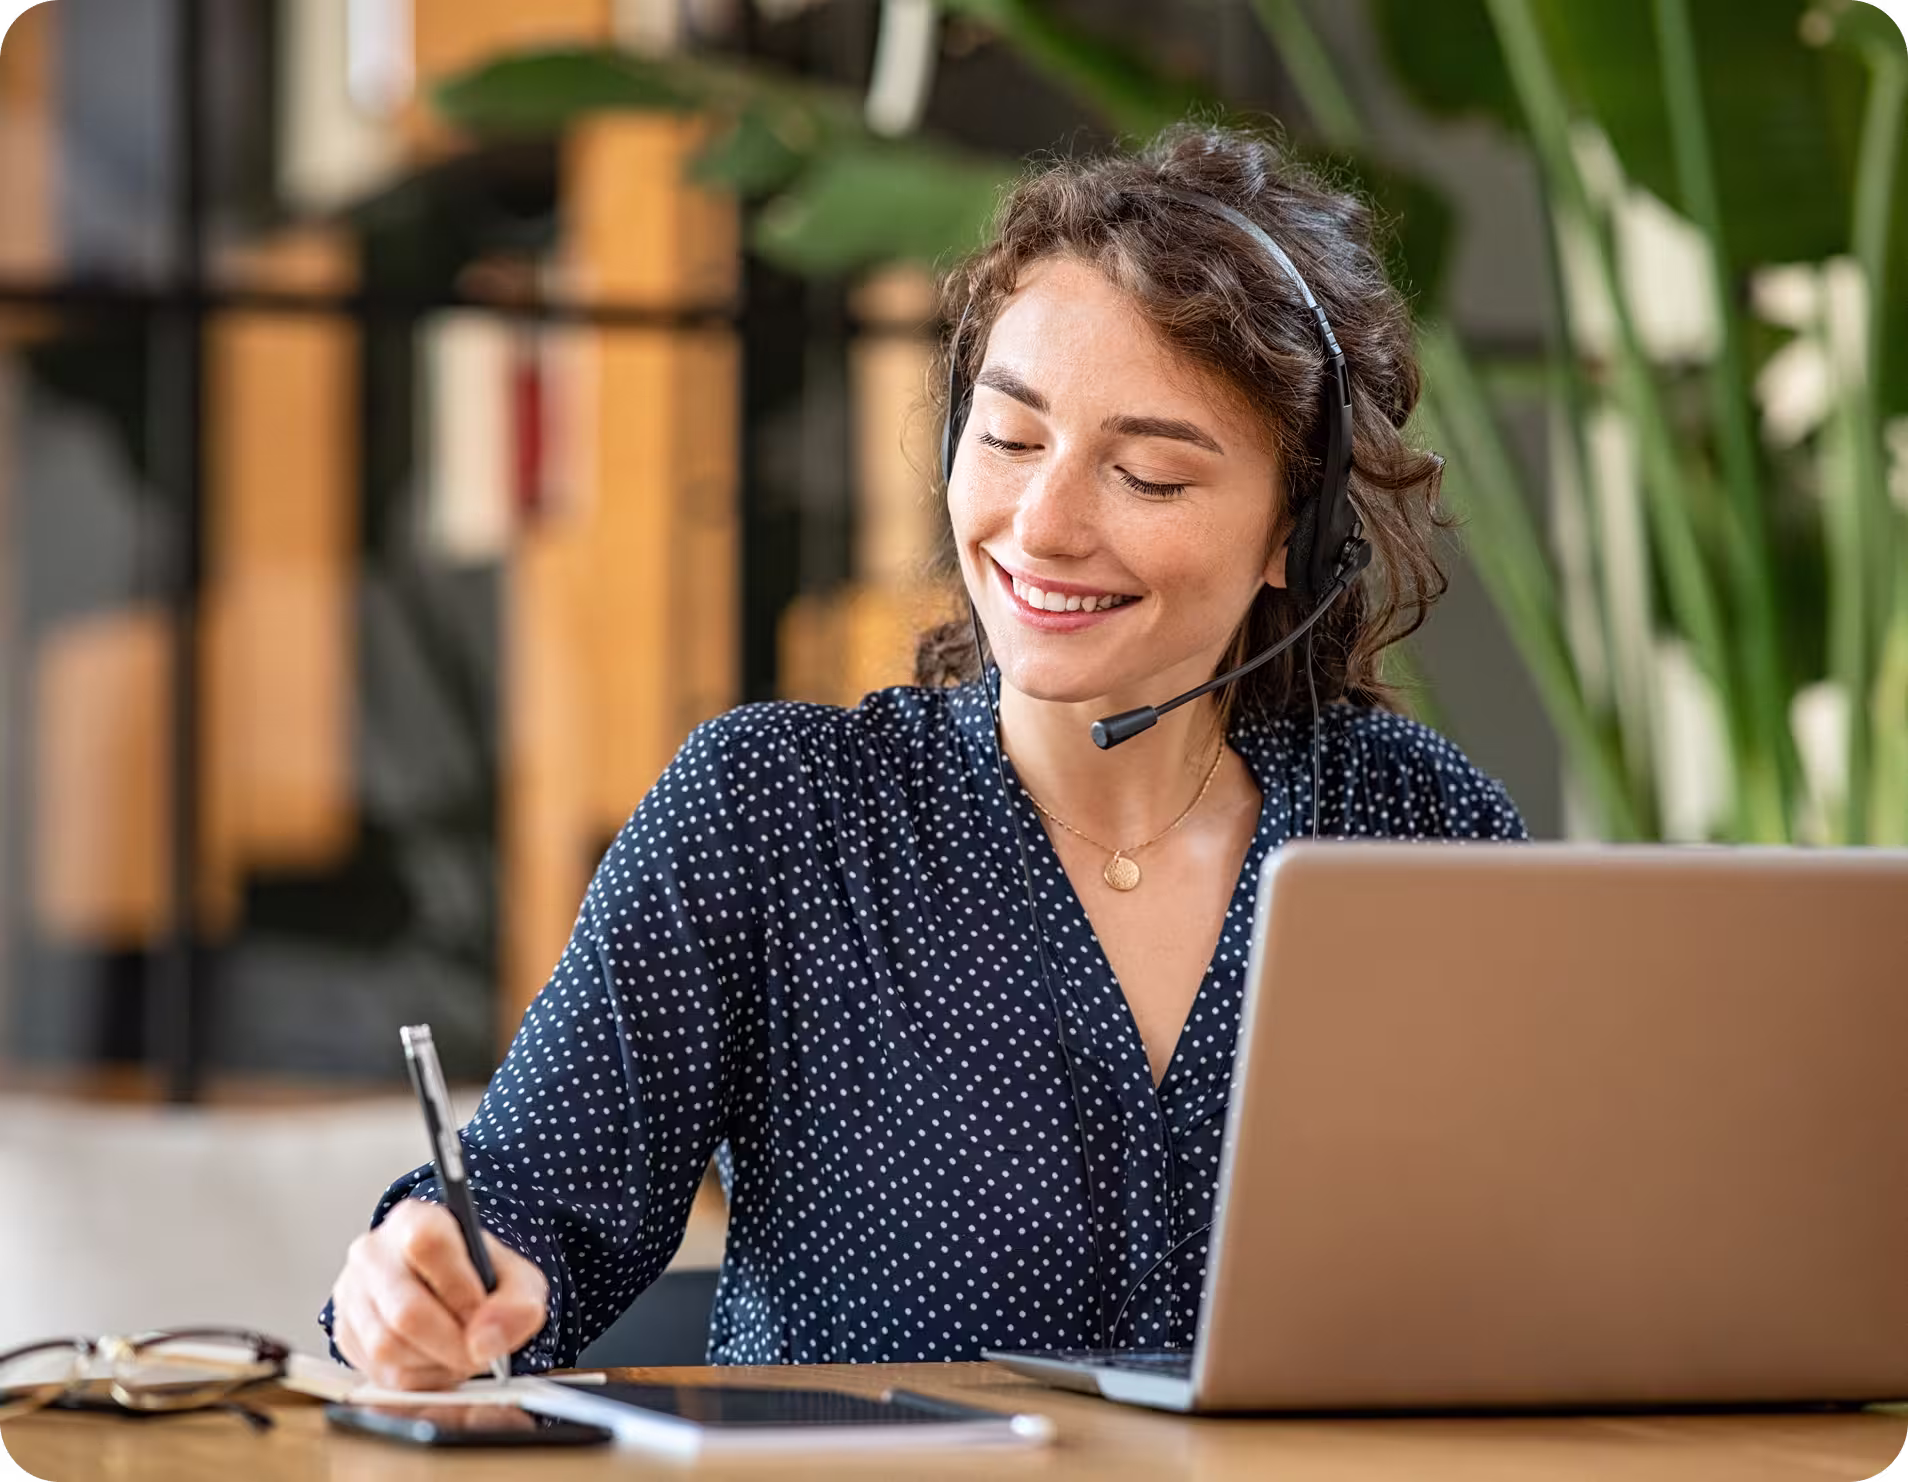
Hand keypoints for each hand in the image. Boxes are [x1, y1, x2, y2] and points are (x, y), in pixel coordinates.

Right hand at [330, 1199, 549, 1390]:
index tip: (482, 1311)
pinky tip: (437, 1362)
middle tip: (478, 1351)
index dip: (459, 1288)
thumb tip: (487, 1341)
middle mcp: (373, 1252)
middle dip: (452, 1343)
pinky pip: (380, 1373)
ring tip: (460, 1353)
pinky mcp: (345, 1333)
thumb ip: (518, 1304)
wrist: (448, 1290)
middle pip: (405, 1310)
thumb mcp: (517, 1279)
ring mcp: (352, 1293)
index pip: (426, 1244)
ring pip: (387, 1347)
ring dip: (435, 1364)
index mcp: (415, 1220)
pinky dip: (418, 1379)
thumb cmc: (479, 1278)